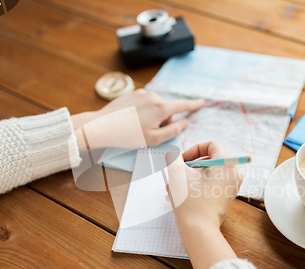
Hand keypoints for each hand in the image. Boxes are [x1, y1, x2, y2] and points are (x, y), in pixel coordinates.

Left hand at [71, 89, 204, 147]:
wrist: (102, 126)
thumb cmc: (127, 135)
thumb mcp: (154, 139)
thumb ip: (173, 131)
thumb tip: (183, 122)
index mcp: (161, 108)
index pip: (183, 105)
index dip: (194, 105)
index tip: (202, 102)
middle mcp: (153, 96)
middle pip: (167, 109)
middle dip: (163, 120)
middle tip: (149, 133)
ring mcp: (141, 93)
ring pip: (155, 106)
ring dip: (152, 116)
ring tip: (137, 127)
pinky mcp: (131, 94)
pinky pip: (144, 104)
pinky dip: (142, 112)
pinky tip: (131, 121)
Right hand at [165, 141, 242, 268]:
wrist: (199, 230)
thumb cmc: (190, 202)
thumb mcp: (177, 174)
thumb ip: (174, 159)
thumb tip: (175, 156)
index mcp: (226, 165)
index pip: (211, 145)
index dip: (194, 149)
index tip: (182, 160)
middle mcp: (233, 175)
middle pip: (210, 160)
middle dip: (189, 166)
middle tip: (176, 173)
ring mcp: (231, 187)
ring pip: (208, 174)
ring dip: (189, 177)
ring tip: (172, 186)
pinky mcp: (226, 198)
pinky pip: (210, 185)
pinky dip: (195, 186)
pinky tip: (178, 194)